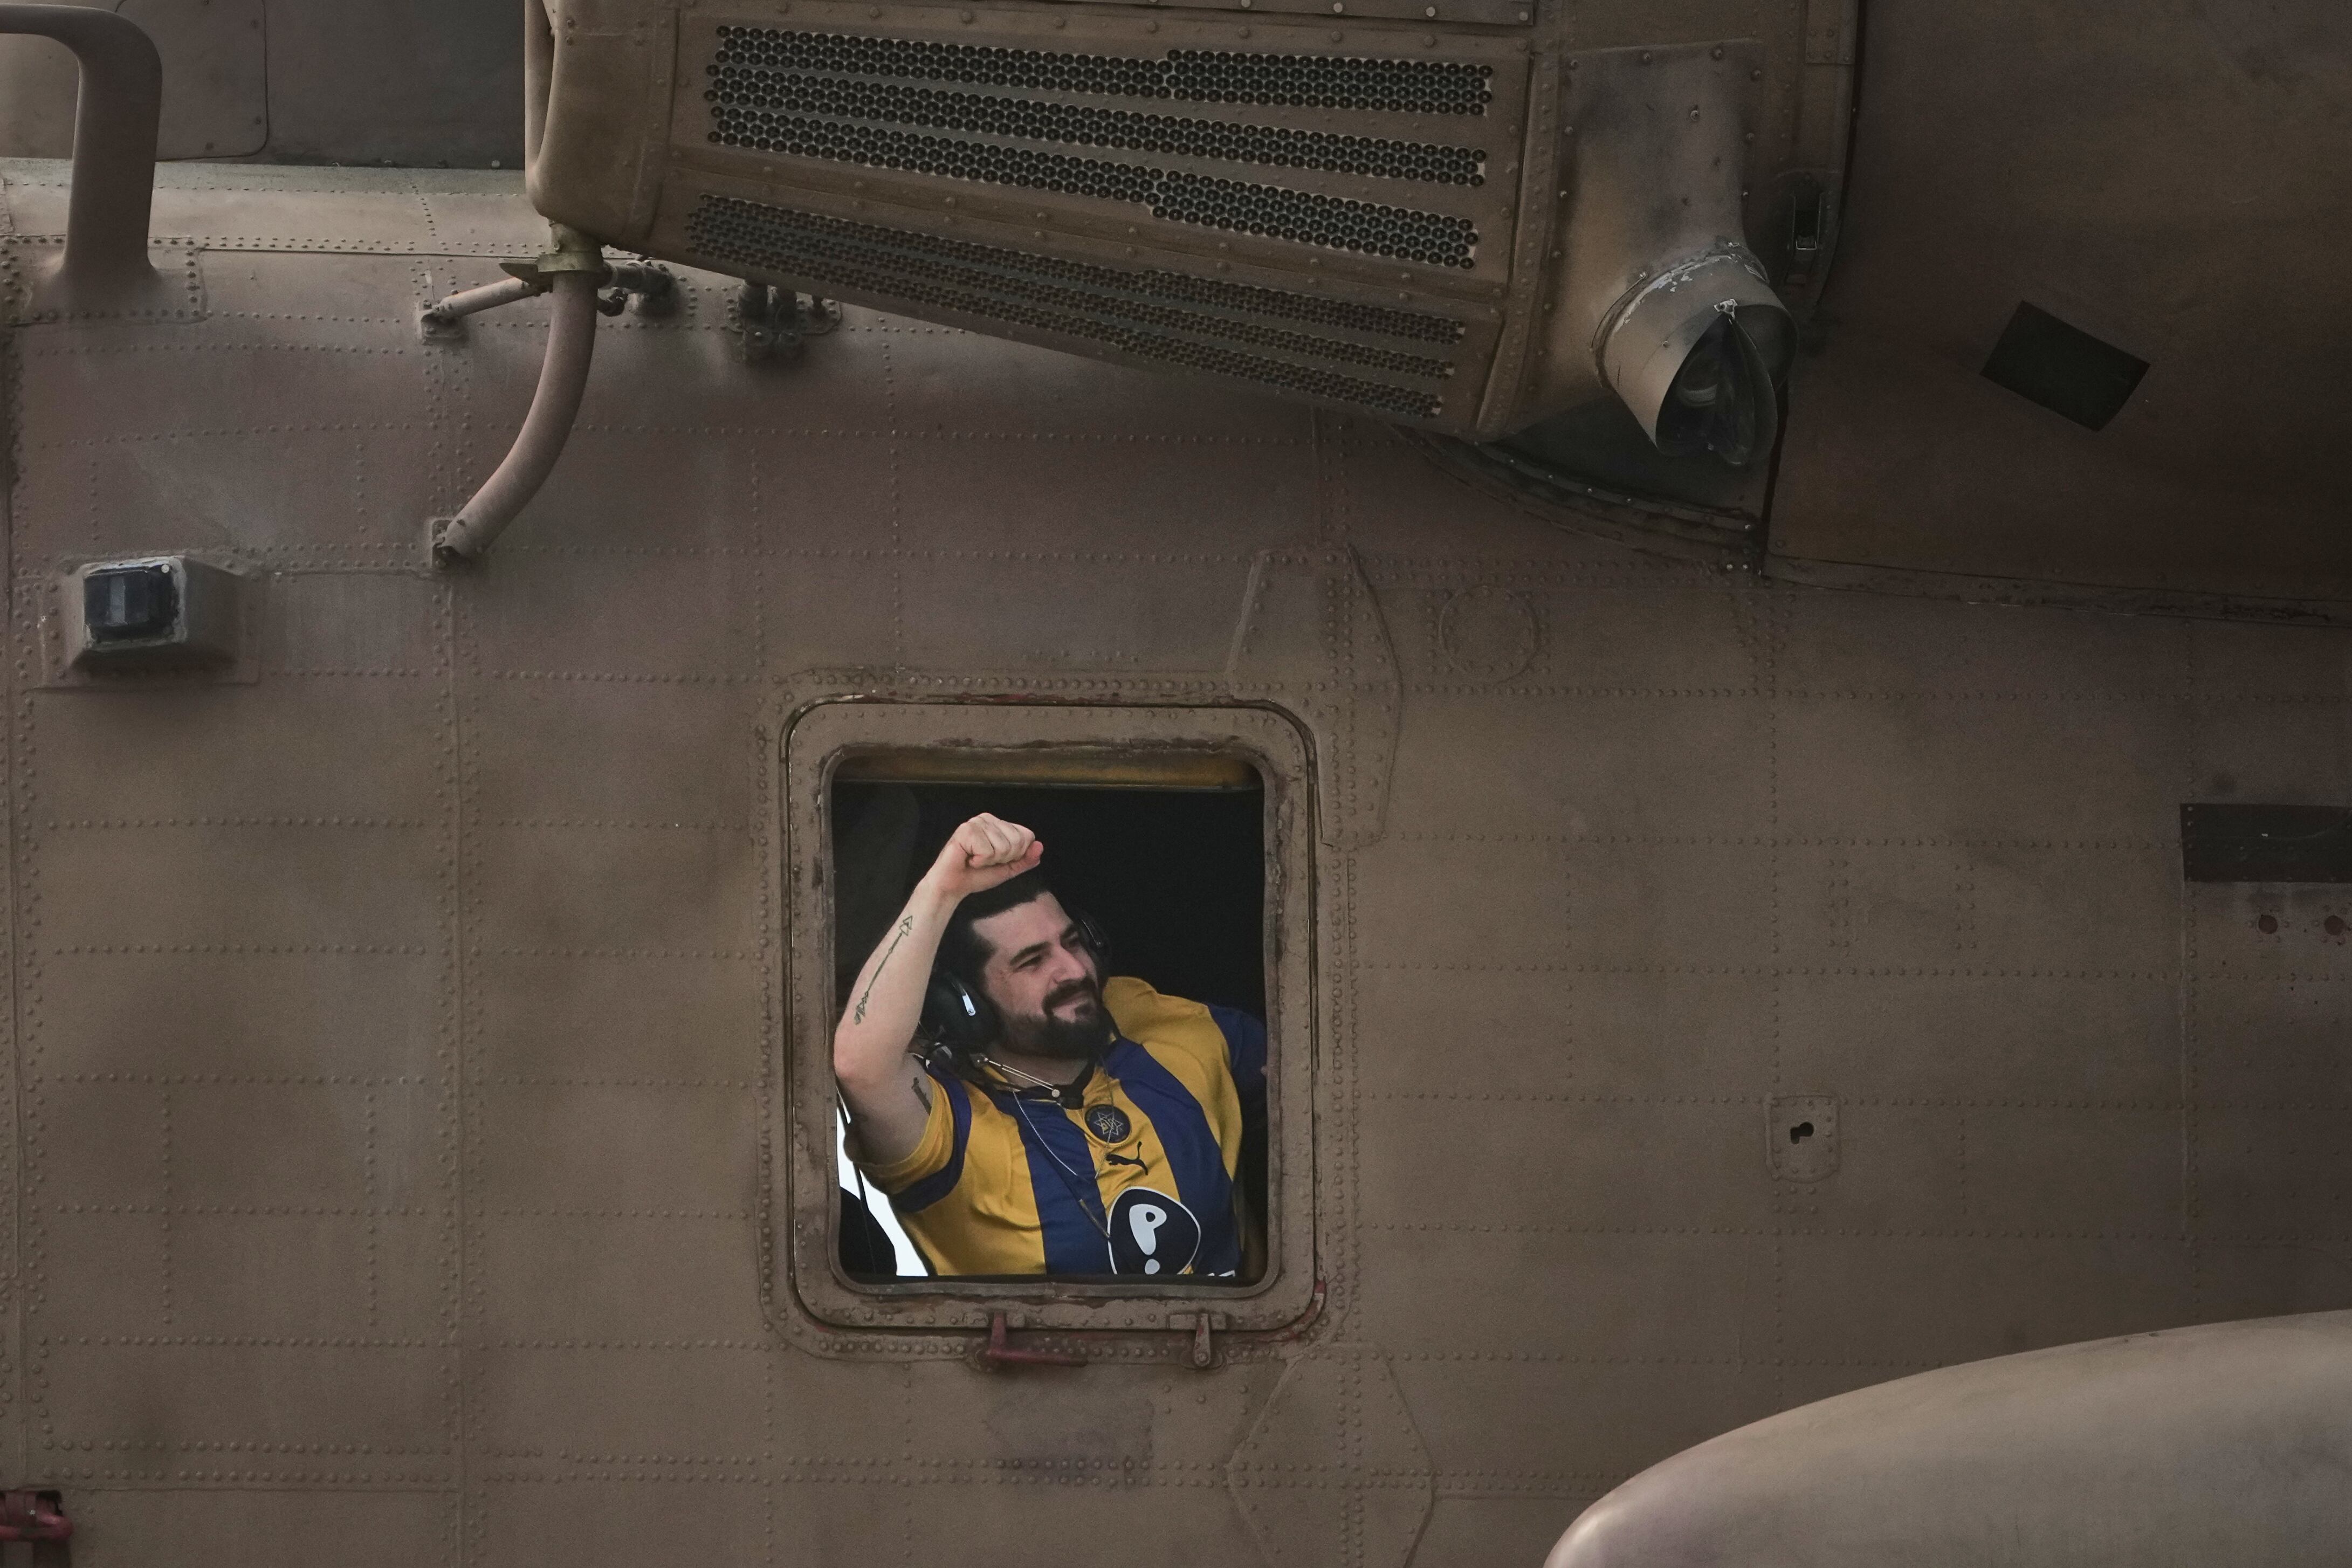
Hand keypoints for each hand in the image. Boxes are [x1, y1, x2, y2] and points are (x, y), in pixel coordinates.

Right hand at [920, 813, 1042, 901]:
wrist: (953, 886)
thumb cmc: (977, 875)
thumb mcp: (1008, 869)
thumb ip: (1025, 859)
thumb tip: (1040, 846)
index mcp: (999, 824)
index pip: (1027, 836)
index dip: (1016, 855)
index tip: (997, 860)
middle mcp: (988, 819)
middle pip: (1017, 841)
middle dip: (1003, 859)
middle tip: (985, 861)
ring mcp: (976, 822)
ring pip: (1003, 847)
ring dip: (989, 861)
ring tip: (975, 859)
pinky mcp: (966, 830)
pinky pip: (988, 851)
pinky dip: (979, 861)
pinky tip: (969, 859)